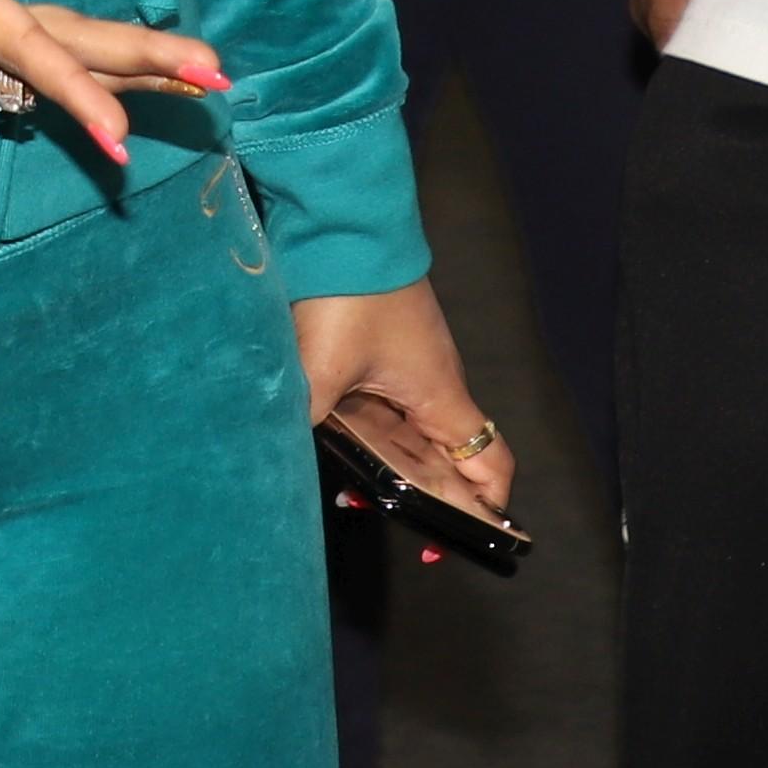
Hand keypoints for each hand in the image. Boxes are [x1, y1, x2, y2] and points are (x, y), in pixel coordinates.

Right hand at [0, 0, 224, 168]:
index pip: (17, 42)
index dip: (74, 84)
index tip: (123, 131)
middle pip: (57, 57)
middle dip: (137, 72)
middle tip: (219, 78)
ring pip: (49, 64)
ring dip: (123, 74)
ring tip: (199, 80)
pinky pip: (31, 60)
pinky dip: (84, 69)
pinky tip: (123, 77)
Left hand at [296, 278, 513, 539]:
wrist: (342, 224)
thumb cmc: (350, 294)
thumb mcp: (322, 368)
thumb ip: (306, 418)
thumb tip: (277, 452)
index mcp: (440, 396)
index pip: (490, 466)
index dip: (486, 511)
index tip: (457, 543)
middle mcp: (433, 387)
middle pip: (446, 460)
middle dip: (426, 500)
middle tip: (394, 530)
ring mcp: (406, 369)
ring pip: (409, 437)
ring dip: (391, 470)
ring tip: (355, 499)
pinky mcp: (379, 353)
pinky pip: (382, 411)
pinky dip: (367, 438)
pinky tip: (334, 451)